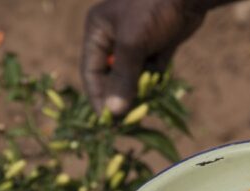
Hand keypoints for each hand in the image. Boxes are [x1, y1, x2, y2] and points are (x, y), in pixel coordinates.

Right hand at [81, 0, 205, 114]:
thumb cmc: (154, 10)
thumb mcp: (133, 44)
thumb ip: (123, 78)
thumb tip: (114, 112)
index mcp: (99, 30)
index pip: (91, 71)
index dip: (98, 97)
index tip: (107, 120)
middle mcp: (114, 37)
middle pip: (111, 76)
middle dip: (120, 96)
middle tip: (127, 119)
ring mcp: (136, 41)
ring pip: (132, 76)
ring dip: (139, 91)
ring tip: (144, 107)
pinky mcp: (156, 46)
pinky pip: (150, 71)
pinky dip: (154, 82)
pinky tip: (158, 91)